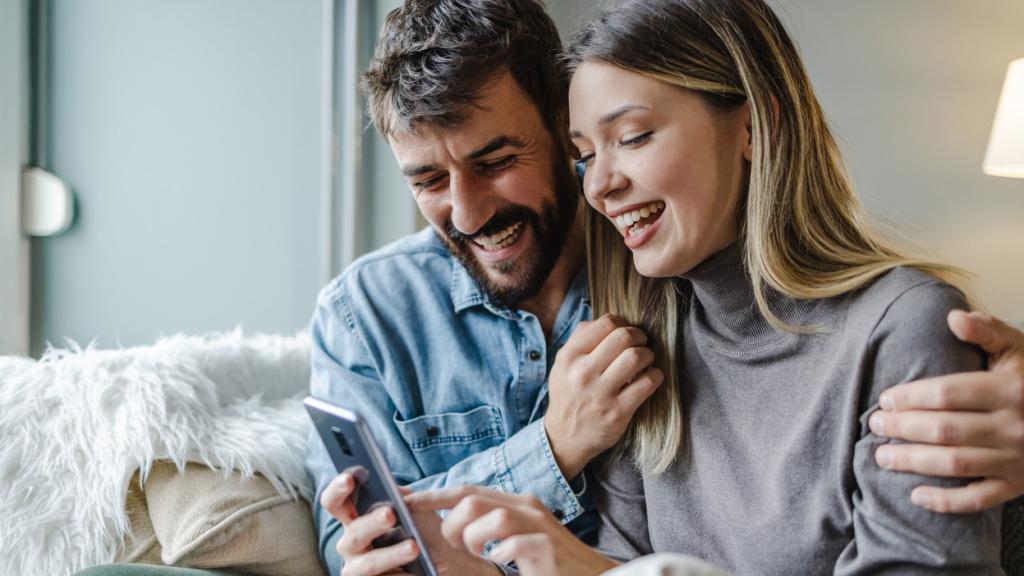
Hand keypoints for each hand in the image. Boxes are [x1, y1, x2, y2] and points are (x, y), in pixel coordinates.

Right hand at [320, 472, 500, 574]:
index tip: (349, 477)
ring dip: (391, 555)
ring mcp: (357, 571)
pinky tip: (419, 571)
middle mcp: (350, 545)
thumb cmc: (422, 530)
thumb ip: (400, 498)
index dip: (337, 490)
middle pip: (353, 533)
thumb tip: (394, 490)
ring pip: (368, 564)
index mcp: (354, 520)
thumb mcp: (412, 509)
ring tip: (414, 547)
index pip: (335, 503)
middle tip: (390, 514)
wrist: (444, 562)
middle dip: (371, 523)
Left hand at [407, 486, 618, 575]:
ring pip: (492, 517)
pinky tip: (502, 563)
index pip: (467, 490)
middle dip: (453, 525)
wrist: (592, 575)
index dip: (433, 495)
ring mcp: (539, 526)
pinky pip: (511, 545)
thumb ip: (488, 529)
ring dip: (474, 540)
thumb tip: (448, 532)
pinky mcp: (547, 548)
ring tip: (480, 555)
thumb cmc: (547, 563)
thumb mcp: (516, 540)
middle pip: (473, 500)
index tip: (405, 501)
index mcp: (516, 503)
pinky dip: (498, 555)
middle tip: (460, 547)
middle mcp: (527, 507)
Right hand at [545, 314, 663, 478]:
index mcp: (569, 357)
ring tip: (647, 360)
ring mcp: (601, 393)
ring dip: (648, 355)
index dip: (623, 322)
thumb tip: (610, 320)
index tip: (627, 331)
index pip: (605, 324)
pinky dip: (656, 376)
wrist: (564, 438)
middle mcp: (583, 373)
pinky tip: (652, 377)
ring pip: (636, 357)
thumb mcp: (562, 365)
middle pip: (623, 337)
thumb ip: (580, 339)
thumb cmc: (569, 395)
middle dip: (639, 336)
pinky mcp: (618, 412)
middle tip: (642, 343)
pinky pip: (647, 384)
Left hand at [869, 310, 1023, 512]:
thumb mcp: (1018, 348)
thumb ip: (987, 330)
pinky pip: (979, 499)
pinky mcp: (1018, 484)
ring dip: (913, 462)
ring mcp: (1016, 459)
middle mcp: (1014, 426)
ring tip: (882, 456)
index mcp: (1010, 389)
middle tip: (875, 424)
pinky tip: (916, 496)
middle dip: (903, 428)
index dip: (912, 397)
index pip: (949, 394)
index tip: (885, 398)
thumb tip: (953, 316)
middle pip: (945, 430)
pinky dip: (947, 502)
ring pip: (955, 464)